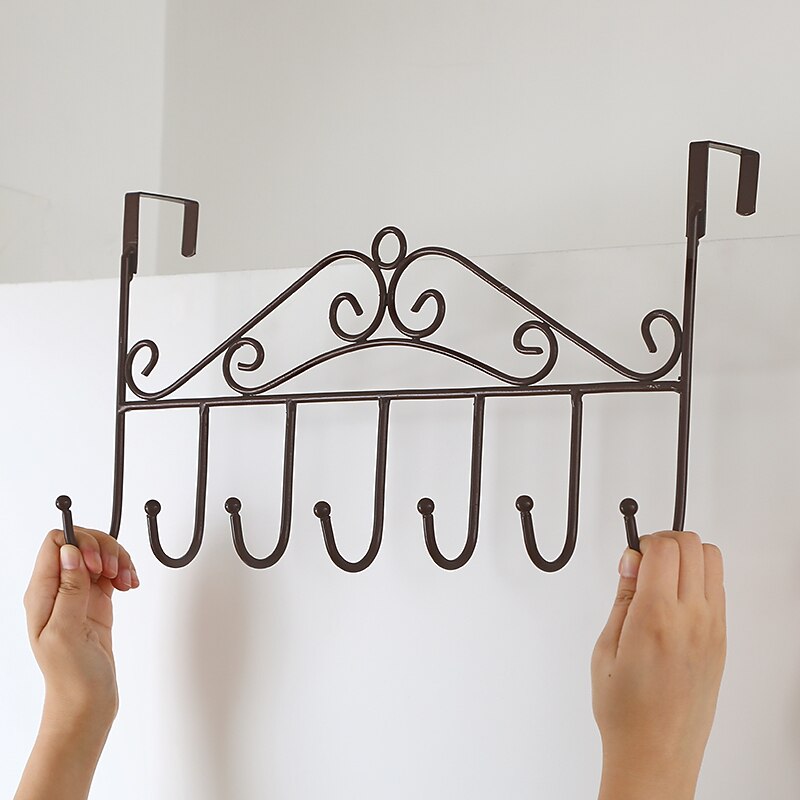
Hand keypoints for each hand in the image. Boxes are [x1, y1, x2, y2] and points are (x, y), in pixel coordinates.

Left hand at [16, 527, 139, 799]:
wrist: (86, 702)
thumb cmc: (71, 675)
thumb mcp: (66, 632)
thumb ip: (68, 589)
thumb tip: (70, 551)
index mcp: (42, 593)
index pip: (56, 543)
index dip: (81, 543)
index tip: (97, 564)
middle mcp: (58, 589)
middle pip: (81, 542)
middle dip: (104, 549)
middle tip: (114, 572)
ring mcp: (78, 593)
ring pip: (99, 554)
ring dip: (118, 559)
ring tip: (127, 580)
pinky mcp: (96, 601)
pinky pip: (111, 571)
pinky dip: (124, 571)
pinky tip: (130, 585)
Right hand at [591, 532, 725, 799]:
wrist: (655, 754)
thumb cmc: (625, 711)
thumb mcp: (606, 647)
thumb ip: (623, 597)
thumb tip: (632, 560)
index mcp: (656, 618)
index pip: (664, 548)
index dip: (643, 541)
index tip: (630, 557)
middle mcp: (692, 620)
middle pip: (693, 545)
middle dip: (665, 542)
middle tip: (644, 562)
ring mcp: (713, 630)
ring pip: (713, 561)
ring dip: (687, 557)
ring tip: (661, 578)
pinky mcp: (722, 642)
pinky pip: (718, 590)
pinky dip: (699, 579)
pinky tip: (675, 598)